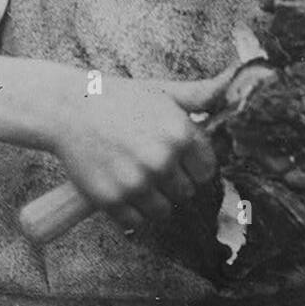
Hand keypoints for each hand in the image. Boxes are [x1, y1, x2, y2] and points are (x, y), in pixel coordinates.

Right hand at [48, 66, 234, 230]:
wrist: (68, 108)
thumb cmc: (120, 99)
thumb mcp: (164, 93)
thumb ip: (202, 95)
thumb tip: (236, 82)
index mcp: (179, 133)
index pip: (207, 171)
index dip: (193, 164)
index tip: (178, 157)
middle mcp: (161, 159)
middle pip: (187, 192)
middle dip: (174, 181)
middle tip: (152, 163)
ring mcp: (135, 182)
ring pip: (164, 211)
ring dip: (154, 199)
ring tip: (137, 176)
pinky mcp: (111, 200)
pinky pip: (137, 223)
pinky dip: (132, 212)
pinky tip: (123, 188)